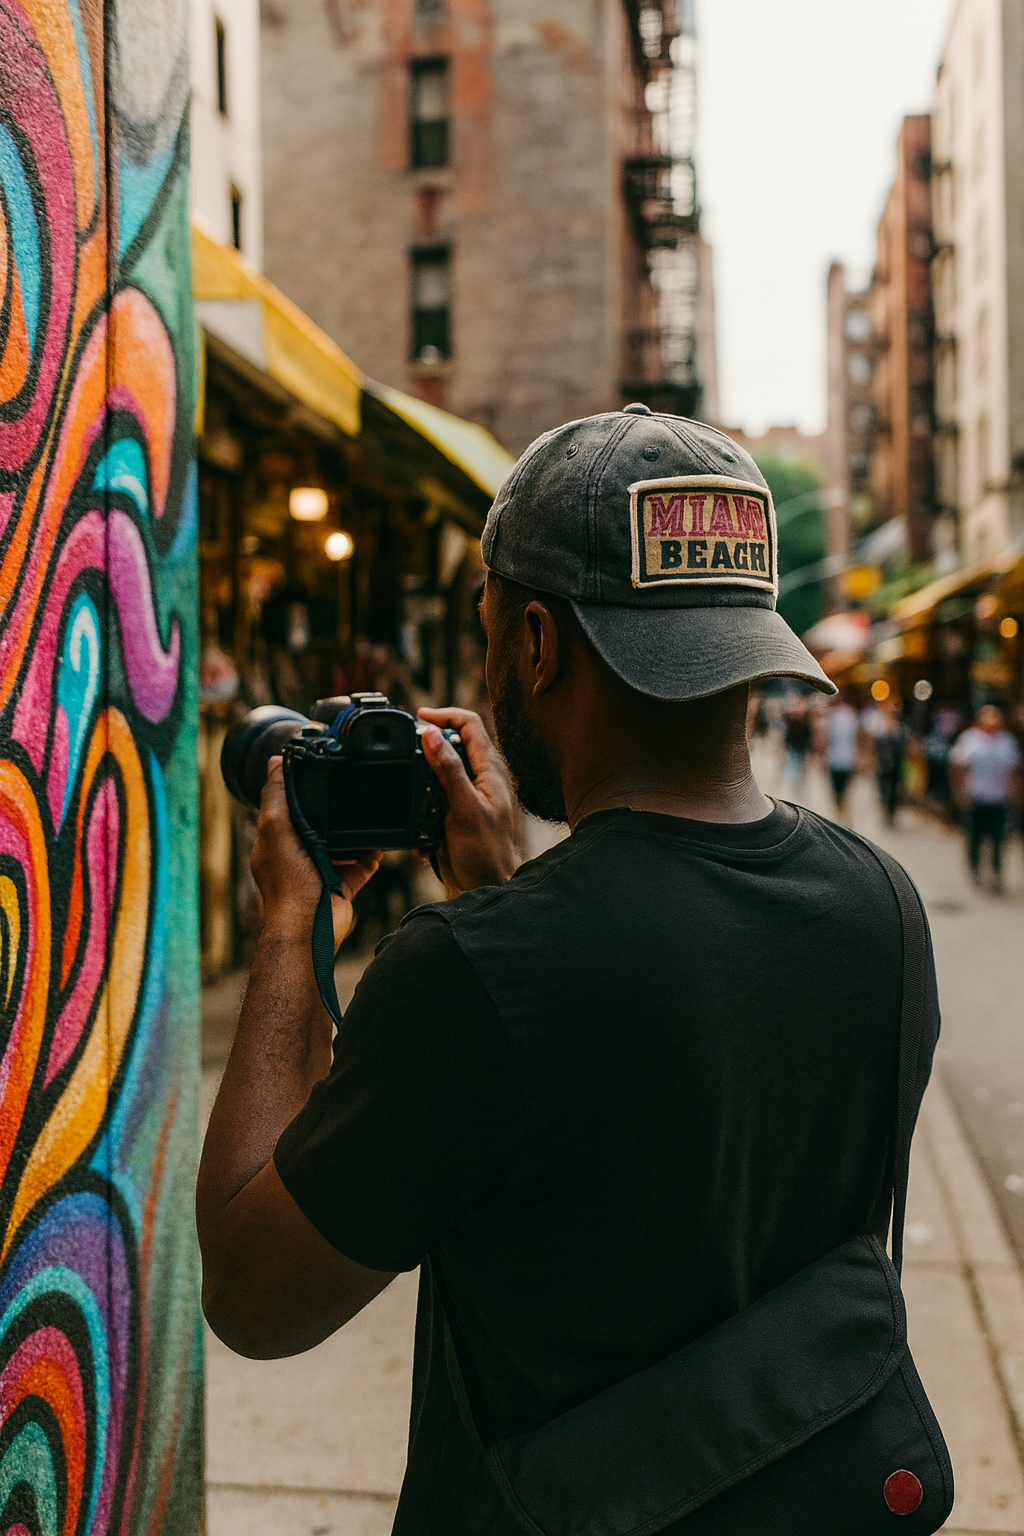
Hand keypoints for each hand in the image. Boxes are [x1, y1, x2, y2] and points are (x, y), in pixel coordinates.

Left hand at [251, 757, 380, 947]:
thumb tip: (273, 763)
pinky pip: (359, 867)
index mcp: (276, 842)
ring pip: (339, 846)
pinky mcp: (340, 887)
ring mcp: (319, 872)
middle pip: (315, 826)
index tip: (316, 773)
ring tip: (368, 817)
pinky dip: (369, 858)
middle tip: (347, 793)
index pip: (285, 810)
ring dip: (353, 835)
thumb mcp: (276, 828)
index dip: (298, 791)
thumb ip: (276, 796)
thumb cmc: (288, 883)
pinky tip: (379, 847)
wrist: (309, 927)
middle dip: (330, 812)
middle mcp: (295, 856)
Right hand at [418, 708, 519, 894]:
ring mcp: (468, 795)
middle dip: (428, 744)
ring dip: (422, 777)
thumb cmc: (487, 853)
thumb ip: (449, 771)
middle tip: (406, 748)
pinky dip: (422, 803)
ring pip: (440, 770)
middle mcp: (480, 778)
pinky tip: (418, 821)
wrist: (487, 887)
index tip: (419, 717)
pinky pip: (434, 796)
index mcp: (489, 770)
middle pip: (453, 742)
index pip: (470, 724)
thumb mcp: (465, 809)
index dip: (444, 715)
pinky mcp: (456, 813)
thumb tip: (431, 735)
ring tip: (408, 787)